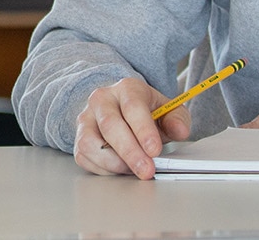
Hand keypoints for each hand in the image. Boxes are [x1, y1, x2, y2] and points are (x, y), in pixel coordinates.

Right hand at [73, 77, 191, 179]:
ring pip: (90, 143)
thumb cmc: (147, 112)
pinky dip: (103, 169)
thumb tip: (180, 131)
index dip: (143, 130)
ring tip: (133, 170)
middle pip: (110, 125)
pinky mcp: (78, 138)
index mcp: (127, 88)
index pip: (132, 107)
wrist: (122, 110)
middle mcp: (102, 100)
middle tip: (146, 170)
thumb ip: (177, 120)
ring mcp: (86, 118)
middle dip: (130, 152)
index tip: (154, 150)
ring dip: (114, 163)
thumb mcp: (169, 111)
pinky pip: (84, 156)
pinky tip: (120, 169)